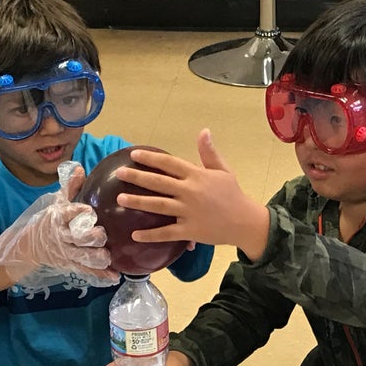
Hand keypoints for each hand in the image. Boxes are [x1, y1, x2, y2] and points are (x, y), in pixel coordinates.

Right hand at [0, 161, 119, 286]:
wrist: (28, 247)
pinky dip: (101, 274)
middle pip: (76, 238)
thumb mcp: (57, 202)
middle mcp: (62, 236)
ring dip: (95, 258)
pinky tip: (115, 276)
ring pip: (82, 257)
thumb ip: (69, 187)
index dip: (76, 212)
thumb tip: (79, 168)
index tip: (88, 209)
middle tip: (102, 235)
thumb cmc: (50, 221)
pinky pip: (87, 270)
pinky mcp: (72, 265)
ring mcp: (67, 253)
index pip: (66, 213)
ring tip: (107, 257)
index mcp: (58, 218)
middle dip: (89, 237)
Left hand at [115, 129, 269, 259]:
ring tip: (120, 199)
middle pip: (159, 183)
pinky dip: (150, 234)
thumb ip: (209, 153)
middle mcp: (190, 192)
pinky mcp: (190, 230)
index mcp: (197, 175)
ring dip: (138, 202)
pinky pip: (166, 233)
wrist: (245, 222)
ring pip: (158, 206)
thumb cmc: (232, 195)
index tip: (134, 155)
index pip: (169, 163)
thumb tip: (204, 131)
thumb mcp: (222, 170)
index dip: (151, 158)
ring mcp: (189, 212)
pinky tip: (135, 234)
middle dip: (137, 177)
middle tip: (119, 174)